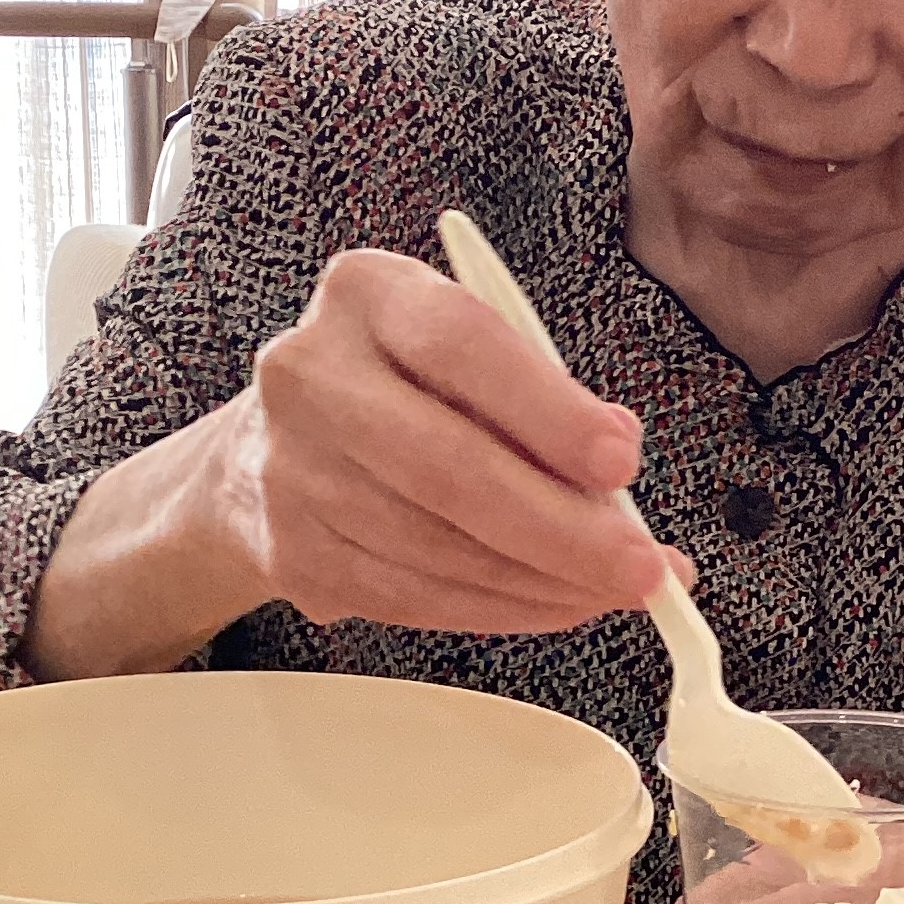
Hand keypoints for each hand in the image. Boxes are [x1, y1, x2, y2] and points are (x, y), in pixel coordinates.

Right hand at [28, 247, 691, 678]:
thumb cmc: (403, 391)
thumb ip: (539, 396)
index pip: (463, 344)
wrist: (262, 454)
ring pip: (437, 547)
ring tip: (614, 590)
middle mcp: (310, 373)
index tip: (624, 462)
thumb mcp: (466, 356)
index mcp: (366, 294)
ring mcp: (290, 470)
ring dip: (542, 582)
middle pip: (449, 466)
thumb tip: (618, 464)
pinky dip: (498, 609)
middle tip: (641, 567)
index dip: (549, 410)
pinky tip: (553, 603)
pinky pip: (413, 596)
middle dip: (562, 529)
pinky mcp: (292, 553)